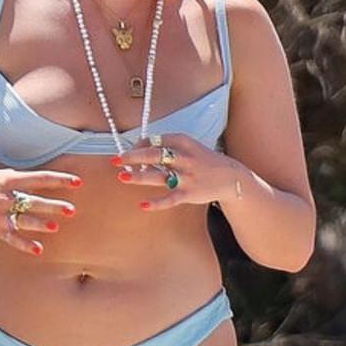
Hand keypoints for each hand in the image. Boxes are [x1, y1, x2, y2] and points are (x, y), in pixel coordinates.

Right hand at [0, 168, 82, 255]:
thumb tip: (55, 180)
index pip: (38, 178)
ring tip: (55, 227)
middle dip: (52, 205)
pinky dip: (25, 244)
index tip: (77, 182)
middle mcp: (4, 197)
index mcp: (9, 179)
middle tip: (71, 210)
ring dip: (39, 223)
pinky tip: (39, 249)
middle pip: (32, 201)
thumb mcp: (6, 175)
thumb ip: (27, 179)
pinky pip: (12, 238)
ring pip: (22, 220)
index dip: (59, 180)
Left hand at [115, 133, 239, 212]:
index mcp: (182, 141)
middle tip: (115, 159)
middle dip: (133, 156)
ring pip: (158, 176)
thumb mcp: (187, 147)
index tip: (128, 154)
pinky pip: (169, 198)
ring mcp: (186, 176)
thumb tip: (137, 151)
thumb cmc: (202, 160)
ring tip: (121, 176)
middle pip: (154, 155)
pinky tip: (142, 205)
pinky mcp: (189, 193)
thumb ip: (165, 147)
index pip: (154, 140)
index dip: (137, 146)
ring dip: (138, 176)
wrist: (230, 177)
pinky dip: (156, 203)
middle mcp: (183, 157)